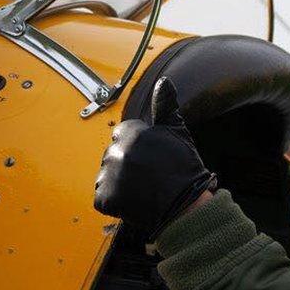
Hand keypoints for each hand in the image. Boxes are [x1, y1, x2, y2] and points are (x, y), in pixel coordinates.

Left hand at [94, 77, 216, 239]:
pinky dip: (115, 201)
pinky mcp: (104, 198)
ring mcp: (108, 176)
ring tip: (142, 189)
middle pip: (114, 155)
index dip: (138, 147)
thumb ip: (166, 106)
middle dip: (127, 164)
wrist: (187, 206)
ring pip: (107, 175)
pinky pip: (103, 196)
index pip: (123, 135)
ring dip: (119, 182)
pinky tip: (134, 200)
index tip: (151, 158)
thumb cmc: (184, 170)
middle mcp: (115, 153)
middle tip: (149, 175)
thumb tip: (164, 82)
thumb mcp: (178, 134)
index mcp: (130, 134)